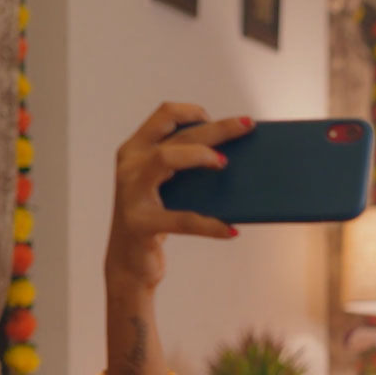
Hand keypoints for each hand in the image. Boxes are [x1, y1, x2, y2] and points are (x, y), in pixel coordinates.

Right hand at [106, 103, 252, 288]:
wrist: (128, 263)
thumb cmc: (156, 220)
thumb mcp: (167, 189)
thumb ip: (186, 170)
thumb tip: (235, 157)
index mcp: (135, 150)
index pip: (164, 114)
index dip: (194, 111)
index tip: (219, 119)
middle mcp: (130, 165)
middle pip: (178, 136)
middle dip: (217, 128)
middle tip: (248, 126)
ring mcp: (132, 193)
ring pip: (167, 159)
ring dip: (200, 156)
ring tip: (225, 164)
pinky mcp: (141, 224)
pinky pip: (181, 220)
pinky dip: (210, 225)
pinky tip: (232, 230)